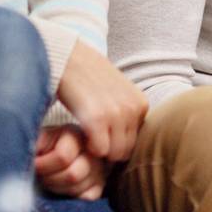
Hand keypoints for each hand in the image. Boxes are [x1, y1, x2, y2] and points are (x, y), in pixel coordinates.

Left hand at [35, 125, 111, 199]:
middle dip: (51, 180)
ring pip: (79, 187)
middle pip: (74, 174)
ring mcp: (99, 167)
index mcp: (75, 134)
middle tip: (42, 177)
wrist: (54, 155)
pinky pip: (89, 196)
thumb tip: (36, 154)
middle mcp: (92, 149)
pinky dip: (74, 196)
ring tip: (50, 181)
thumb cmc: (44, 149)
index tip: (34, 165)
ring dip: (59, 189)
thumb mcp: (39, 141)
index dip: (44, 166)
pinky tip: (64, 188)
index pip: (63, 156)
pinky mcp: (101, 183)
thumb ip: (37, 144)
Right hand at [54, 42, 148, 163]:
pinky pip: (99, 150)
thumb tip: (128, 140)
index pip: (135, 142)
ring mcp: (117, 114)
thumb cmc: (90, 76)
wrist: (70, 57)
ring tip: (86, 135)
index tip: (101, 134)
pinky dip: (88, 148)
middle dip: (108, 149)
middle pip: (126, 151)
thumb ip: (126, 111)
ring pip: (113, 153)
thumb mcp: (119, 91)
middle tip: (91, 138)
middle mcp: (133, 109)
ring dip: (98, 149)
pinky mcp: (97, 118)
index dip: (116, 142)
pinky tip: (80, 133)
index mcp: (141, 104)